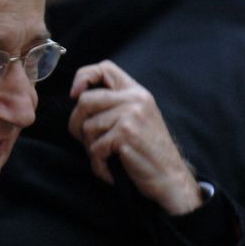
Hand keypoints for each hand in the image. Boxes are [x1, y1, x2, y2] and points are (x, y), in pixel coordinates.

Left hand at [68, 61, 202, 214]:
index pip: (105, 68)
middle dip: (77, 124)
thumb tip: (78, 99)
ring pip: (87, 127)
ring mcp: (131, 116)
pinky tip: (110, 169)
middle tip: (86, 141)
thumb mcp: (138, 118)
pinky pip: (95, 148)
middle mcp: (135, 99)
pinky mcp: (125, 134)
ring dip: (90, 148)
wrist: (170, 177)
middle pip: (85, 100)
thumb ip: (115, 105)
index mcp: (137, 92)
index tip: (74, 95)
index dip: (83, 78)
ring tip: (105, 158)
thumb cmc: (149, 152)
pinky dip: (98, 164)